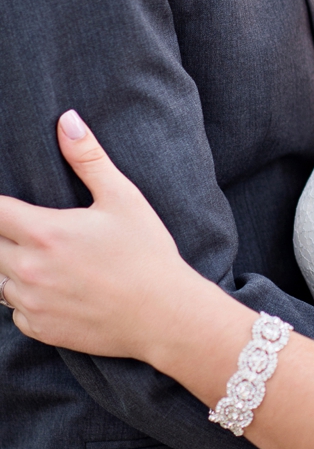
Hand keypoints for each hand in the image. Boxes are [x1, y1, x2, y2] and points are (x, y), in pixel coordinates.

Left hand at [0, 110, 198, 358]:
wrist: (164, 315)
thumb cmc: (147, 253)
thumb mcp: (122, 198)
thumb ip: (88, 158)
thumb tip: (67, 120)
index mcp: (43, 232)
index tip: (10, 206)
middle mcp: (28, 269)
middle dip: (6, 234)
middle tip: (36, 230)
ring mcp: (31, 303)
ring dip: (13, 266)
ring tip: (46, 258)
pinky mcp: (40, 328)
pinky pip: (14, 311)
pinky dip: (26, 299)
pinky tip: (55, 288)